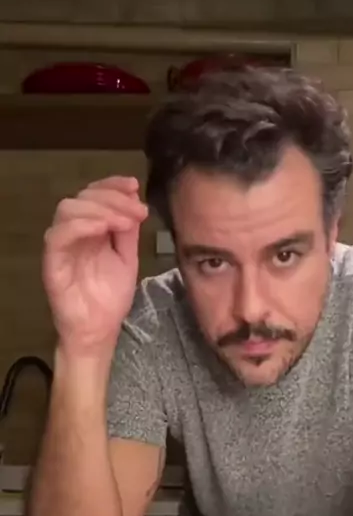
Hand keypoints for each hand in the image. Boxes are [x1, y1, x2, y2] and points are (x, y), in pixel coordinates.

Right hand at [42, 176, 147, 354]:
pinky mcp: (52, 261)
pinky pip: (59, 235)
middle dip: (113, 198)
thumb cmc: (109, 298)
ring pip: (68, 209)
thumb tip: (134, 200)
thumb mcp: (127, 259)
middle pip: (83, 197)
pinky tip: (103, 228)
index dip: (112, 185)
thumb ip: (128, 231)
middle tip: (136, 210)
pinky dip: (81, 225)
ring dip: (100, 209)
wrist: (99, 330)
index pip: (95, 195)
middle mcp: (73, 233)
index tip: (133, 185)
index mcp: (91, 229)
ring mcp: (61, 245)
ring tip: (124, 221)